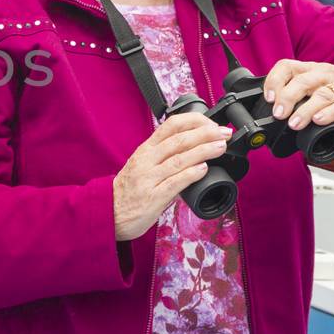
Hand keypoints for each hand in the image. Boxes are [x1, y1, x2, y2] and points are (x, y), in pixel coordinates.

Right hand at [112, 113, 231, 239]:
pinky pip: (174, 182)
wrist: (109, 212)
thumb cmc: (129, 190)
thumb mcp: (142, 165)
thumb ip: (164, 156)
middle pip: (179, 140)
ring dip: (204, 151)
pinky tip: (204, 169)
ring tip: (221, 147)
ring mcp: (149, 178)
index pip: (171, 125)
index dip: (194, 121)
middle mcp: (147, 160)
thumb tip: (194, 150)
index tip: (211, 124)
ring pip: (179, 159)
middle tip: (224, 133)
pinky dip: (191, 174)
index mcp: (146, 149)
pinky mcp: (153, 197)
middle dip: (205, 134)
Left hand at [262, 59, 333, 137]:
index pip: (287, 66)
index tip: (268, 98)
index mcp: (313, 70)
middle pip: (302, 81)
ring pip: (321, 95)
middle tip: (278, 114)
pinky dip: (327, 114)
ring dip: (304, 110)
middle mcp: (326, 75)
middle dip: (286, 98)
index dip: (274, 81)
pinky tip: (318, 121)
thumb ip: (297, 95)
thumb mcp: (316, 89)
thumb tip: (272, 108)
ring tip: (294, 123)